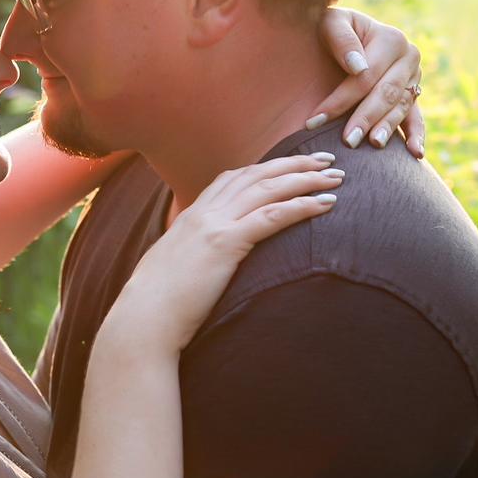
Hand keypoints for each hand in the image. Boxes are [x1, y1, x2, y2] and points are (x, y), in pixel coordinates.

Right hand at [107, 156, 341, 354]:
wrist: (142, 319)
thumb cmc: (156, 306)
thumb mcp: (173, 269)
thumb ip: (190, 256)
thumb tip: (200, 264)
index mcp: (190, 217)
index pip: (232, 179)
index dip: (265, 168)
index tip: (289, 164)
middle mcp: (203, 213)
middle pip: (256, 175)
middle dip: (294, 163)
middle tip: (325, 158)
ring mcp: (214, 225)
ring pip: (268, 188)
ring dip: (305, 178)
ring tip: (335, 175)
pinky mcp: (226, 244)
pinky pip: (272, 216)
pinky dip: (302, 205)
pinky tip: (325, 203)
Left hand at [312, 7, 424, 156]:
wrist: (352, 33)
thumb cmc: (335, 29)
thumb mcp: (332, 23)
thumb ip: (341, 39)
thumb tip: (357, 67)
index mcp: (392, 39)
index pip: (364, 77)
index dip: (340, 100)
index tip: (315, 121)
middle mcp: (409, 57)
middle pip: (385, 94)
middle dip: (365, 118)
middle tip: (348, 141)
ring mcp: (415, 78)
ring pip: (400, 107)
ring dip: (388, 128)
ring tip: (374, 144)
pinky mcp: (415, 94)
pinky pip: (417, 117)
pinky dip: (417, 136)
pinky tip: (415, 154)